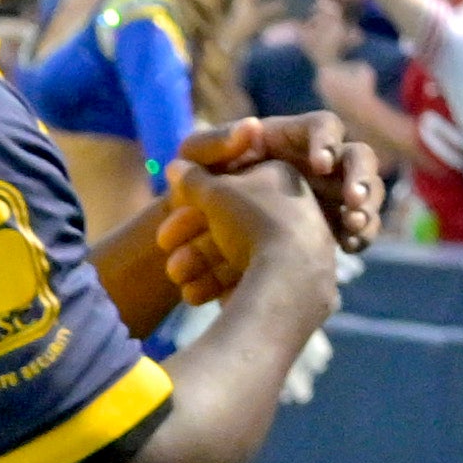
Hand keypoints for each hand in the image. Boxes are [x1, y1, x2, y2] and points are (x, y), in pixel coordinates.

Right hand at [159, 136, 350, 312]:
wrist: (293, 273)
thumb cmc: (253, 221)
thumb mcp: (214, 193)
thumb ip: (192, 180)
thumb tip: (175, 166)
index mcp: (278, 177)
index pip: (228, 189)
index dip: (193, 209)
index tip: (167, 231)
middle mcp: (290, 206)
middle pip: (229, 226)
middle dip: (193, 249)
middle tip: (171, 267)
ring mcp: (295, 242)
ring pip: (237, 253)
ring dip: (203, 269)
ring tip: (183, 286)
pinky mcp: (295, 273)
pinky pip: (251, 273)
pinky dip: (224, 284)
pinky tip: (200, 296)